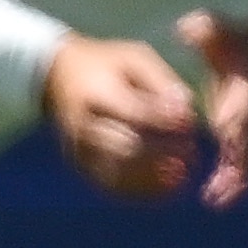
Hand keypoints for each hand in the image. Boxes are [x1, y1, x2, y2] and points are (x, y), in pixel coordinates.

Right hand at [42, 31, 200, 202]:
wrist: (55, 76)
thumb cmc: (105, 64)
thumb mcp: (133, 57)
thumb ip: (161, 79)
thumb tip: (186, 107)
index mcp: (95, 94)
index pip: (135, 113)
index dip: (166, 121)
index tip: (190, 121)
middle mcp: (82, 125)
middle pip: (126, 147)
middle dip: (163, 152)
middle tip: (191, 149)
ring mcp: (78, 148)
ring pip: (119, 172)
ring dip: (154, 176)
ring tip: (183, 171)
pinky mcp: (80, 164)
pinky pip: (111, 186)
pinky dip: (141, 190)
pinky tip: (166, 186)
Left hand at [173, 5, 247, 212]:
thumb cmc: (233, 40)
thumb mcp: (220, 28)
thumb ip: (208, 28)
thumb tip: (190, 26)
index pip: (247, 106)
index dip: (239, 119)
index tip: (226, 131)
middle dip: (240, 165)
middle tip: (221, 186)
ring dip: (237, 182)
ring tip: (215, 201)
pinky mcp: (245, 137)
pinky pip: (243, 165)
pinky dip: (233, 183)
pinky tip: (214, 200)